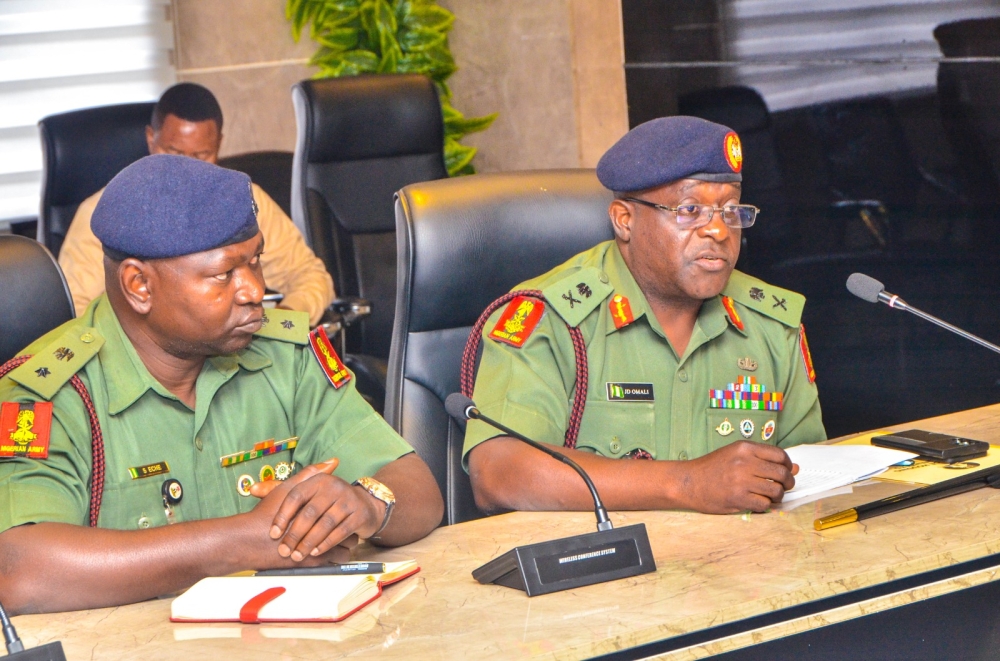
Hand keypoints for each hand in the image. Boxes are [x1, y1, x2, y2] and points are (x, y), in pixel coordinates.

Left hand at [251, 457, 383, 560]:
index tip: (272, 534)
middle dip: (295, 534)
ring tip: (297, 555)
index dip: (283, 515)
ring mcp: (348, 500)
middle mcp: (334, 486)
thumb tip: (252, 488)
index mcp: (317, 480)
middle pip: (310, 512)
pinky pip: (340, 531)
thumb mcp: (305, 491)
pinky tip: (315, 552)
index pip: (296, 495)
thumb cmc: (327, 501)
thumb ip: (279, 489)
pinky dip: (326, 544)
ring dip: (309, 542)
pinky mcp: (359, 514)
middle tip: (283, 551)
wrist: (363, 505)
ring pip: (325, 523)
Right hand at [679, 441, 796, 513]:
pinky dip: (765, 506)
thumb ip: (763, 460)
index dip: (788, 465)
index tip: (786, 471)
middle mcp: (745, 462)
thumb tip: (795, 468)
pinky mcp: (738, 498)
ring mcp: (742, 481)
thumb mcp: (735, 456)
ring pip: (776, 491)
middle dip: (787, 483)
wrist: (688, 482)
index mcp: (745, 448)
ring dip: (777, 496)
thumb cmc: (711, 468)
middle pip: (781, 473)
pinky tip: (758, 503)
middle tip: (783, 487)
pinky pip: (764, 504)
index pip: (780, 455)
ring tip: (770, 496)